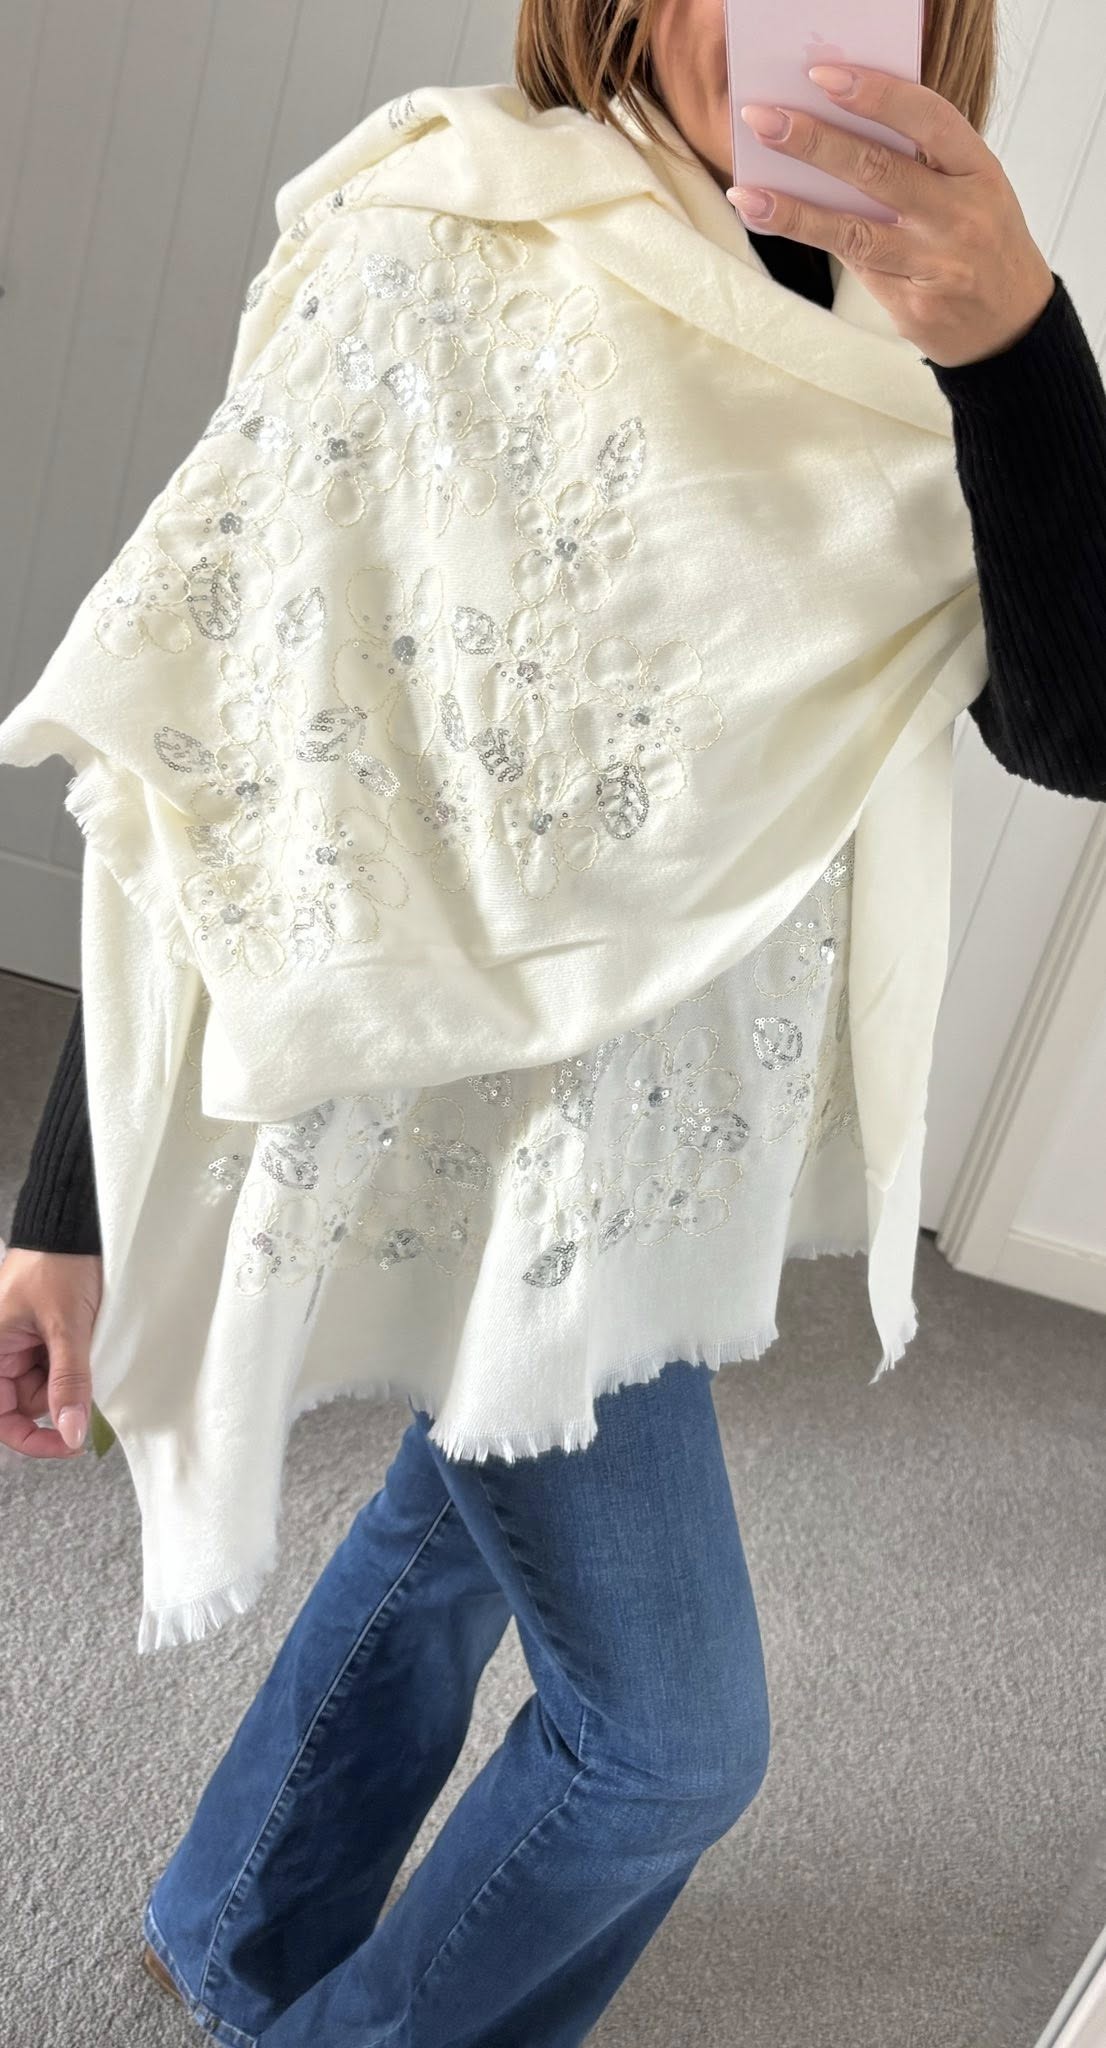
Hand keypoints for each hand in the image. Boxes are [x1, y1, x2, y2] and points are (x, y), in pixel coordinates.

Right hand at [0, 1247, 101, 1456]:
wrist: (76, 1225)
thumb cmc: (59, 1262)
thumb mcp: (67, 1326)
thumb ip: (68, 1382)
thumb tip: (69, 1432)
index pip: (0, 1417)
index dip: (32, 1439)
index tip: (69, 1444)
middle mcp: (1, 1351)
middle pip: (28, 1404)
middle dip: (60, 1396)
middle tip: (85, 1370)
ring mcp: (22, 1345)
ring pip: (50, 1387)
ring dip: (73, 1375)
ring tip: (86, 1339)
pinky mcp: (44, 1337)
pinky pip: (61, 1367)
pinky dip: (78, 1362)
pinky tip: (87, 1338)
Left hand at [728, 64, 1055, 368]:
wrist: (1010, 327)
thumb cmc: (980, 242)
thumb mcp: (970, 190)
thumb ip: (919, 163)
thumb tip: (834, 133)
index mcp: (979, 170)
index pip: (927, 118)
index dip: (875, 94)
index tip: (823, 77)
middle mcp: (961, 215)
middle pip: (877, 171)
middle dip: (814, 142)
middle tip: (763, 120)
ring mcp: (936, 264)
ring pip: (854, 230)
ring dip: (793, 209)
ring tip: (747, 192)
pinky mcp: (913, 305)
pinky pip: (854, 266)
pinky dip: (810, 240)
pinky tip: (771, 221)